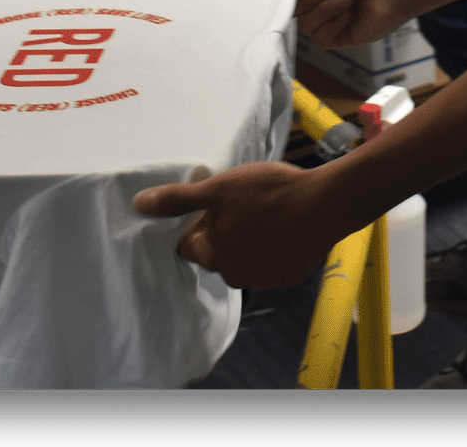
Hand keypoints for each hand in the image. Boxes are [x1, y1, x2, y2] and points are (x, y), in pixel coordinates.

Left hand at [133, 159, 340, 287]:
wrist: (326, 204)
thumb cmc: (269, 193)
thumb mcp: (218, 188)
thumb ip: (178, 199)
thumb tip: (140, 205)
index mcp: (212, 255)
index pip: (188, 244)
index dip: (197, 223)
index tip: (212, 206)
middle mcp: (234, 275)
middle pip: (217, 254)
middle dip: (224, 233)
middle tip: (242, 205)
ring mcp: (264, 279)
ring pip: (246, 259)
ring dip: (250, 241)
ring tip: (267, 212)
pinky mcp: (289, 276)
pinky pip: (273, 263)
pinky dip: (275, 248)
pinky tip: (286, 225)